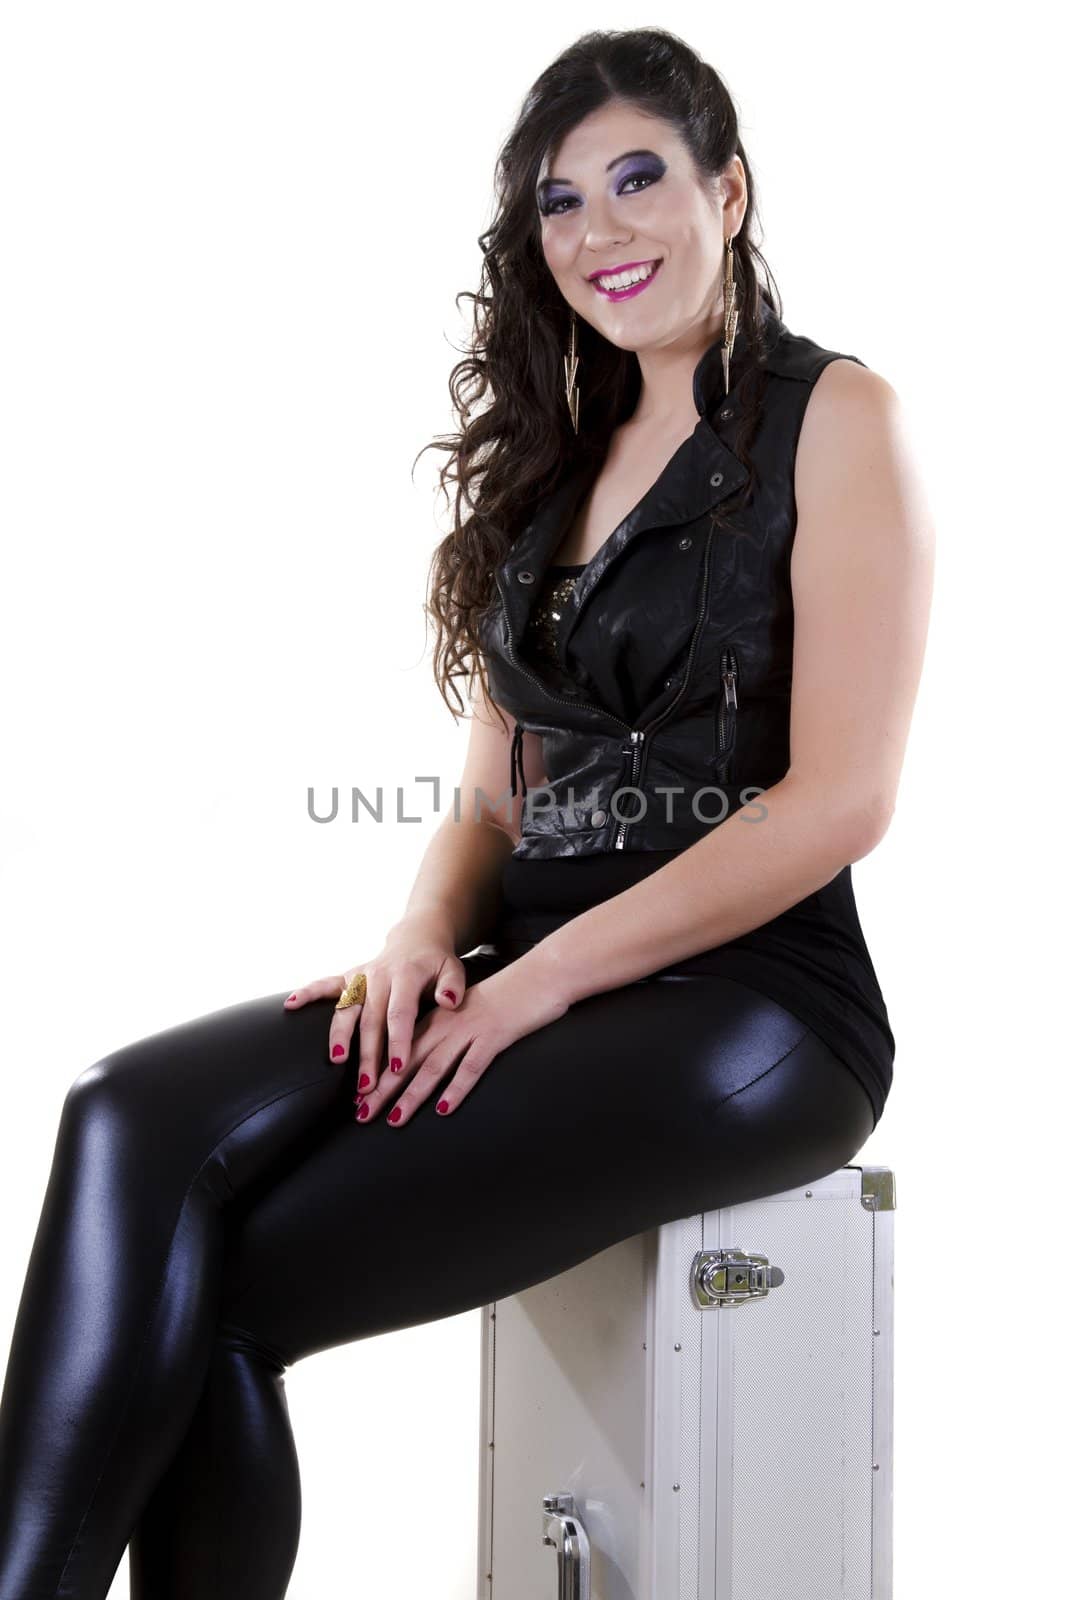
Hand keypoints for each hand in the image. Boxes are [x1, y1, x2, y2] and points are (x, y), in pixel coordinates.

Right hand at [282, 911, 465, 1092]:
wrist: (416, 939)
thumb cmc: (436, 963)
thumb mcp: (453, 969)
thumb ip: (452, 986)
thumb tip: (449, 1002)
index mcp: (406, 975)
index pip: (400, 1012)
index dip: (398, 1041)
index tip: (397, 1068)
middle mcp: (379, 976)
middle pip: (371, 1019)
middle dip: (368, 1054)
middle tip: (367, 1086)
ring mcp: (361, 977)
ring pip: (346, 1009)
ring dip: (339, 1037)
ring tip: (336, 1061)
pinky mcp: (347, 977)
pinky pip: (324, 985)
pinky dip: (307, 993)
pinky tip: (290, 1005)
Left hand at [353, 956, 569, 1126]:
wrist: (541, 975)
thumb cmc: (507, 999)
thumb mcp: (471, 1014)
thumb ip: (450, 1034)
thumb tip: (430, 1063)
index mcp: (439, 1018)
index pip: (400, 1049)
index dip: (379, 1074)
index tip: (360, 1098)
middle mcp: (448, 1024)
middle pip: (408, 1060)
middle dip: (383, 1089)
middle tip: (361, 1113)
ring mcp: (470, 1030)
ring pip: (433, 1066)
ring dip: (412, 1094)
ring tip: (394, 1118)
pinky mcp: (494, 1037)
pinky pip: (471, 1066)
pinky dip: (456, 1089)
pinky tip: (444, 1109)